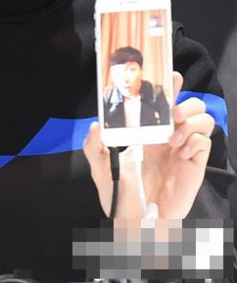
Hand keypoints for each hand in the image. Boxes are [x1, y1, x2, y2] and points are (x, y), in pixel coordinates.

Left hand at [84, 72, 213, 218]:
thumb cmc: (121, 196)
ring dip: (190, 122)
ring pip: (202, 119)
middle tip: (172, 113)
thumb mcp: (101, 170)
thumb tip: (95, 125)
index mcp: (147, 132)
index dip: (168, 87)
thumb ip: (94, 147)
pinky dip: (194, 142)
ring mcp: (183, 149)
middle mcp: (168, 136)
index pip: (162, 103)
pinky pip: (205, 141)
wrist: (137, 223)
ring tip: (173, 139)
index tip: (170, 75)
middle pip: (188, 105)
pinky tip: (180, 154)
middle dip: (184, 102)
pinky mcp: (195, 164)